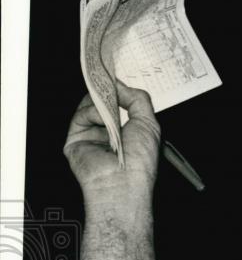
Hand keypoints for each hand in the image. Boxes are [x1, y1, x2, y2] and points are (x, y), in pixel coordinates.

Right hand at [63, 81, 160, 206]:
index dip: (121, 92)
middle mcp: (111, 134)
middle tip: (110, 83)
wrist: (121, 182)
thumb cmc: (140, 160)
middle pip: (104, 103)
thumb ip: (138, 99)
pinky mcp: (75, 139)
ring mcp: (92, 136)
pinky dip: (91, 113)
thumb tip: (121, 85)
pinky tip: (102, 120)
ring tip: (111, 111)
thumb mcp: (149, 123)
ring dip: (102, 104)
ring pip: (91, 106)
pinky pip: (80, 116)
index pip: (122, 106)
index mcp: (130, 132)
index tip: (119, 77)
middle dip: (109, 93)